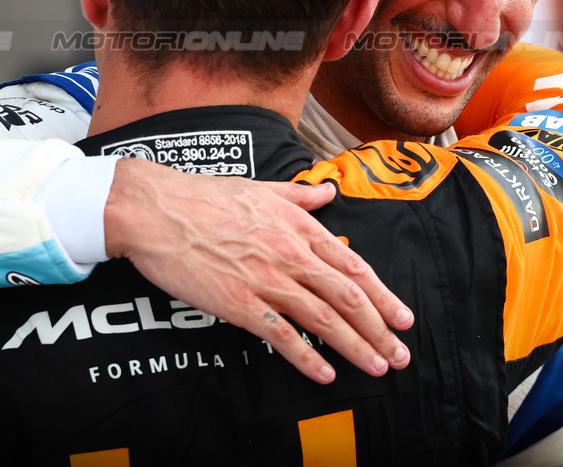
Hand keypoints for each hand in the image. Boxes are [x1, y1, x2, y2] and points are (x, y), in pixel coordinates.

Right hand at [104, 158, 413, 383]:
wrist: (160, 211)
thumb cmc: (206, 197)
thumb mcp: (263, 187)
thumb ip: (300, 196)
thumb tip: (327, 192)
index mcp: (300, 228)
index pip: (354, 268)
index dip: (384, 296)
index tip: (403, 316)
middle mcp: (292, 256)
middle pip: (349, 298)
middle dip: (381, 330)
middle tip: (402, 354)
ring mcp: (268, 281)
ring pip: (325, 320)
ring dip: (357, 347)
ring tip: (378, 367)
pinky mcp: (241, 304)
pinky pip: (282, 336)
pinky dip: (307, 358)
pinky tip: (325, 375)